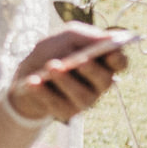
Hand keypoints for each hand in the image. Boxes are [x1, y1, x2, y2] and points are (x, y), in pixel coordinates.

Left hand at [7, 24, 128, 123]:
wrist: (26, 75)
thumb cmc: (52, 52)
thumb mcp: (65, 37)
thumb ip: (84, 36)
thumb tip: (107, 38)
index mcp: (102, 62)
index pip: (119, 63)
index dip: (118, 59)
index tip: (111, 52)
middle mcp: (98, 83)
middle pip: (104, 80)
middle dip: (92, 70)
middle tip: (81, 61)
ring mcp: (84, 99)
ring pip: (82, 95)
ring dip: (66, 81)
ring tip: (51, 67)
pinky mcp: (66, 111)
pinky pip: (58, 104)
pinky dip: (43, 92)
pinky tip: (33, 82)